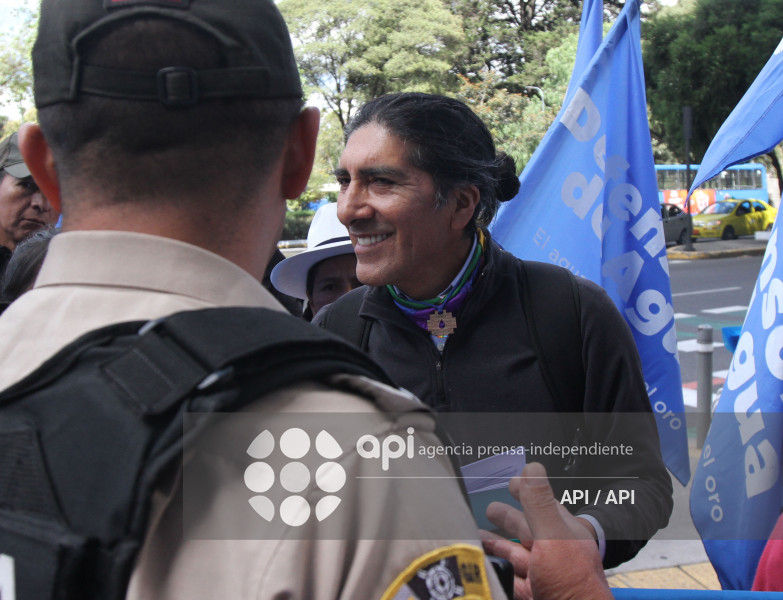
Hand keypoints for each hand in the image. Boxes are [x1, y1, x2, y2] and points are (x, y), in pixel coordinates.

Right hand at [482, 462, 611, 599]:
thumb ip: (539, 504)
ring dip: (496, 543)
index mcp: (561, 532)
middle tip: (490, 509)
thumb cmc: (572, 582)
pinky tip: (483, 562)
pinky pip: (507, 575)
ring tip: (478, 535)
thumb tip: (532, 467)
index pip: (542, 504)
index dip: (526, 491)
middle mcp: (551, 551)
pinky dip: (494, 567)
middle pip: (525, 528)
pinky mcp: (529, 592)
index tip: (511, 482)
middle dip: (507, 518)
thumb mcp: (553, 536)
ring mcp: (540, 574)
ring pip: (514, 553)